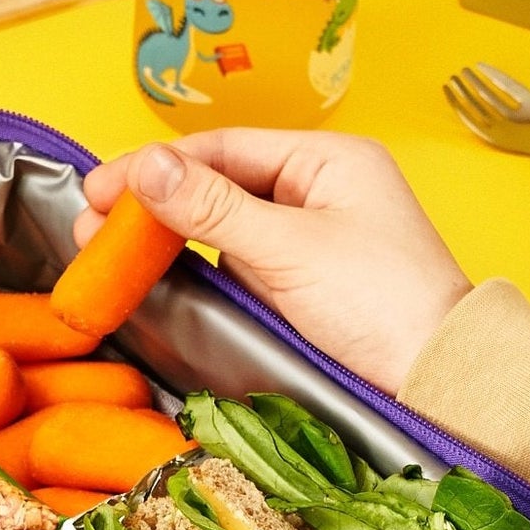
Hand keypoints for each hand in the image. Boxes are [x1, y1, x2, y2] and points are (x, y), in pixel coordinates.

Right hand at [79, 131, 471, 394]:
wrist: (439, 381)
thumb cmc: (383, 305)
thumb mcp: (289, 250)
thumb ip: (212, 209)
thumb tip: (147, 166)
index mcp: (327, 160)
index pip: (222, 148)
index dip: (155, 166)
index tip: (98, 189)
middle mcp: (316, 189)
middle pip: (215, 182)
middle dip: (150, 201)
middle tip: (90, 225)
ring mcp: (306, 237)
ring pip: (219, 224)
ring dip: (164, 234)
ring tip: (107, 249)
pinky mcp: (297, 281)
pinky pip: (232, 261)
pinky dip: (190, 265)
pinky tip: (152, 272)